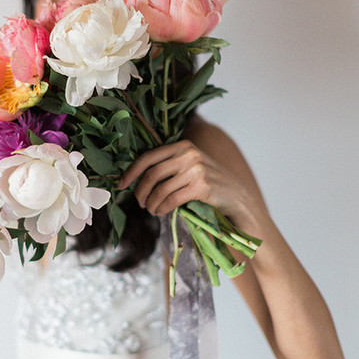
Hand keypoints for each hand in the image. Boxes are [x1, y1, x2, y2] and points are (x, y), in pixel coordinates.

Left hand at [118, 139, 249, 219]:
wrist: (236, 195)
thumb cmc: (208, 182)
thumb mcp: (190, 164)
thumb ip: (169, 165)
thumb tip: (137, 177)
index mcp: (182, 145)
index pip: (148, 157)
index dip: (131, 172)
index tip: (121, 185)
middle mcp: (188, 154)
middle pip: (152, 174)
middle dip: (141, 191)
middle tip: (140, 203)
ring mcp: (196, 170)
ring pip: (160, 189)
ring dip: (151, 203)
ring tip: (151, 210)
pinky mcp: (201, 187)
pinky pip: (172, 200)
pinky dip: (162, 208)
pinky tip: (161, 212)